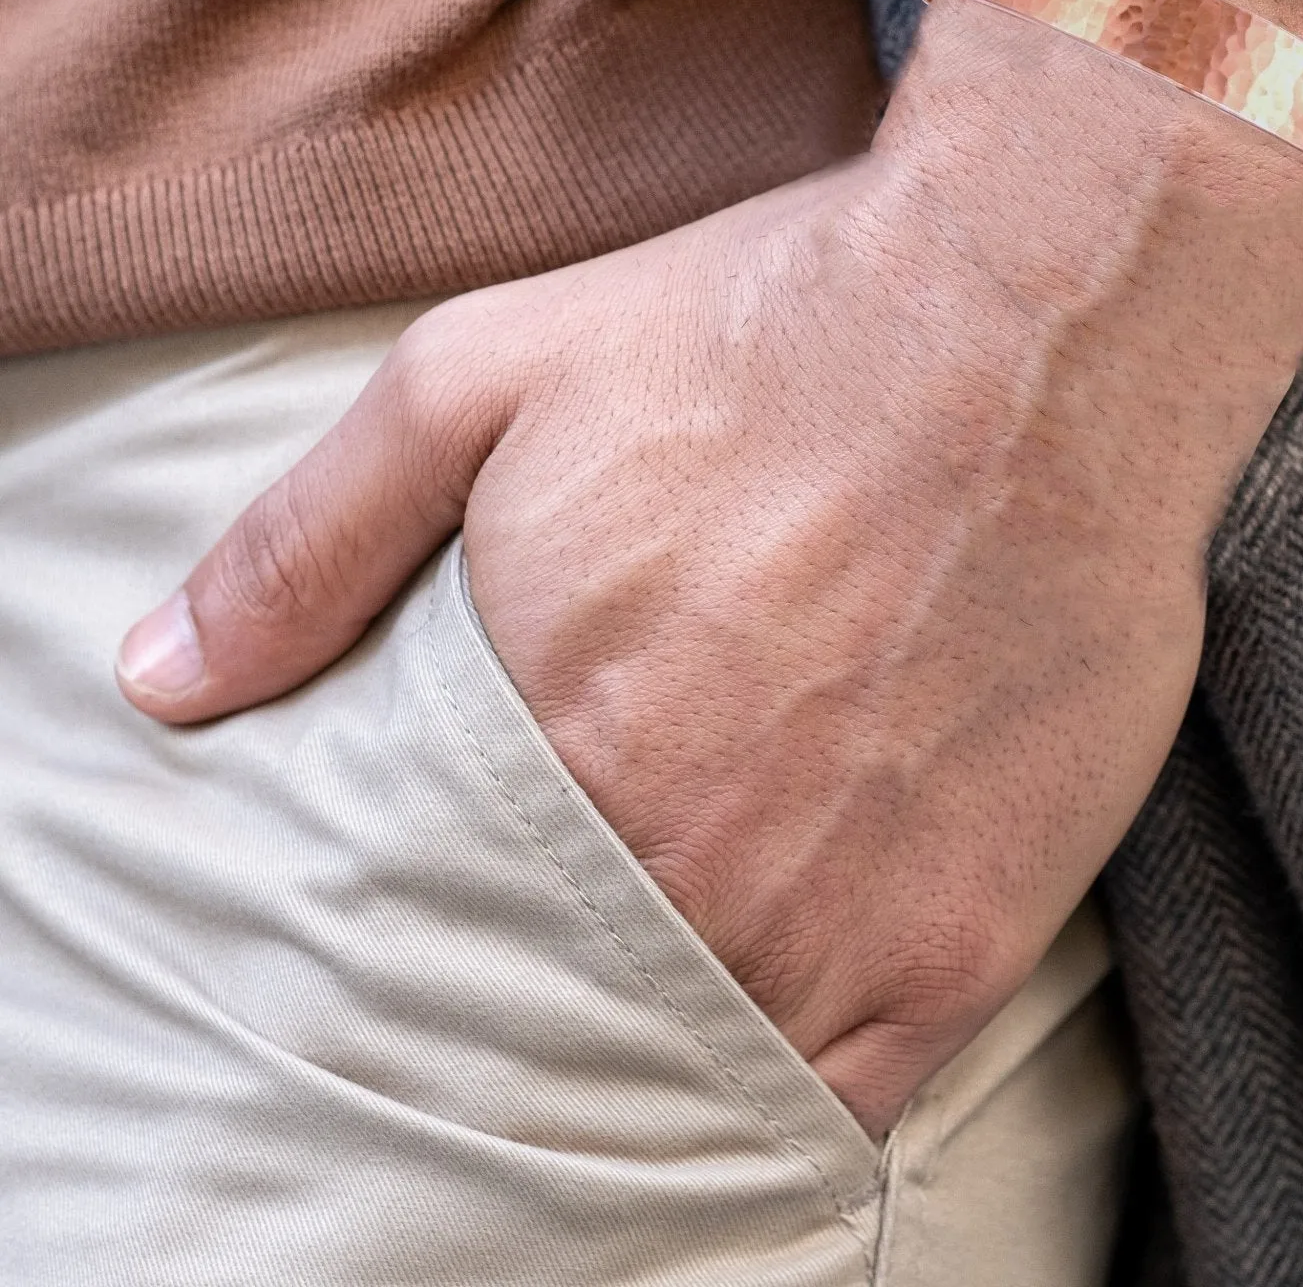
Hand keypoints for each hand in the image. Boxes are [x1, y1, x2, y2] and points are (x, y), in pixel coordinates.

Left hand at [117, 0, 1302, 1132]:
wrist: (1033, 317)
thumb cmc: (766, 327)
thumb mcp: (485, 374)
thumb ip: (312, 539)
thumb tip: (162, 679)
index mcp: (560, 739)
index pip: (439, 928)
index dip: (440, 932)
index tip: (455, 908)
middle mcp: (697, 855)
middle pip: (572, 1003)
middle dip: (548, 981)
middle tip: (578, 917)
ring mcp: (846, 909)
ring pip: (704, 1064)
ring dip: (668, 1039)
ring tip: (670, 966)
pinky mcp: (977, 925)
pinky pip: (856, 1093)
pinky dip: (797, 1088)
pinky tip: (779, 1022)